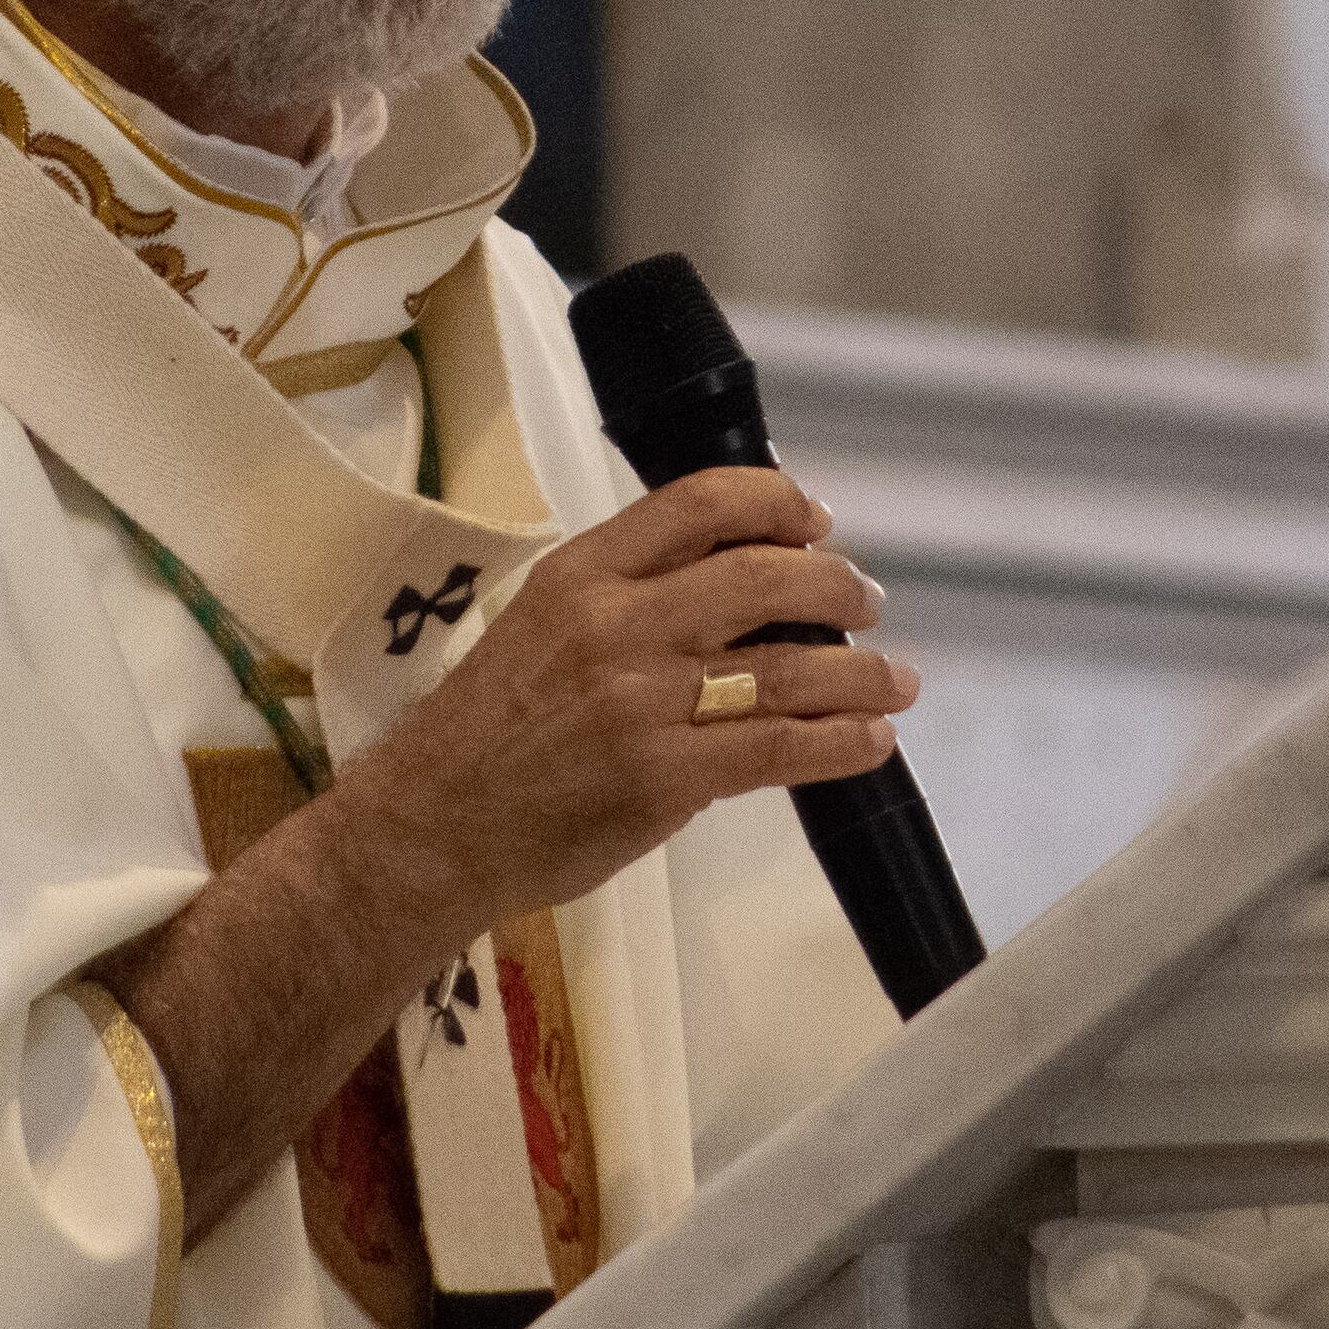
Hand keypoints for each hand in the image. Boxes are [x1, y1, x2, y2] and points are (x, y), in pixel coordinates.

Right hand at [87, 464, 916, 1239]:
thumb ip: (626, 595)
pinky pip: (780, 750)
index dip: (777, 502)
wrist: (432, 827)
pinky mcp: (665, 778)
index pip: (699, 503)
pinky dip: (841, 742)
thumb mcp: (539, 624)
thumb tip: (737, 576)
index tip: (817, 519)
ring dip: (862, 672)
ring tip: (897, 679)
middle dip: (837, 586)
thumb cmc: (486, 730)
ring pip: (790, 669)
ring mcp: (645, 703)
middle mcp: (618, 624)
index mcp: (583, 573)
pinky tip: (872, 741)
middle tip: (869, 602)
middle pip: (764, 577)